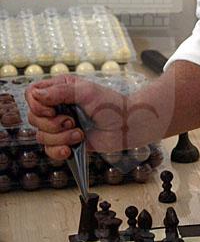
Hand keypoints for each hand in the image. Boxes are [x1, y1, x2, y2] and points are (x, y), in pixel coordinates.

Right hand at [25, 75, 160, 159]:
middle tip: (72, 122)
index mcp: (59, 90)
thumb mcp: (86, 92)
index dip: (36, 105)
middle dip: (51, 124)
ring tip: (79, 135)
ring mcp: (61, 126)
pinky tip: (70, 150)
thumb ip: (60, 91)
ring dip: (60, 138)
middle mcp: (57, 107)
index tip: (52, 110)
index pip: (31, 94)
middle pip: (33, 118)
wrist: (127, 126)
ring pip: (40, 136)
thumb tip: (36, 95)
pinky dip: (58, 151)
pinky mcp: (66, 142)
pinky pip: (49, 150)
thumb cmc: (111, 104)